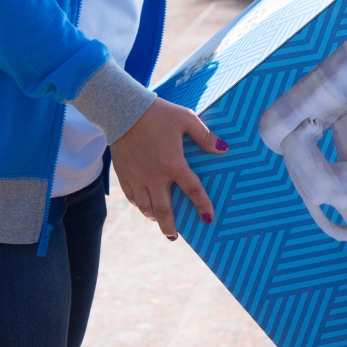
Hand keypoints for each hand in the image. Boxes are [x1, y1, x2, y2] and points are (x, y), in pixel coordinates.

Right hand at [109, 97, 227, 238]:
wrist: (123, 110)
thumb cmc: (158, 113)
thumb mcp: (186, 119)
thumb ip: (205, 136)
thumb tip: (223, 149)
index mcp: (174, 164)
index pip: (193, 191)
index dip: (202, 206)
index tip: (208, 218)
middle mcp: (155, 176)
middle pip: (164, 211)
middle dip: (170, 227)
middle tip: (174, 236)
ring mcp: (137, 177)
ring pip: (146, 207)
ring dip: (154, 218)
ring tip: (160, 222)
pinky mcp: (124, 174)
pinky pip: (132, 197)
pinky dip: (139, 206)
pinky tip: (143, 207)